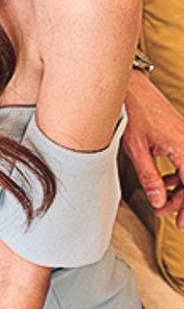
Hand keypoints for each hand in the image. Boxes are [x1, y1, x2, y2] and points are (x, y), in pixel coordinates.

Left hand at [123, 70, 183, 228]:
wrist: (129, 86)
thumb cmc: (131, 111)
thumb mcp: (136, 148)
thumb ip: (149, 177)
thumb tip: (158, 202)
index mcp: (183, 146)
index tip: (181, 223)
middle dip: (183, 202)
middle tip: (168, 217)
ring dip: (180, 190)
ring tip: (162, 203)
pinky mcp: (179, 134)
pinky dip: (178, 175)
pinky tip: (164, 183)